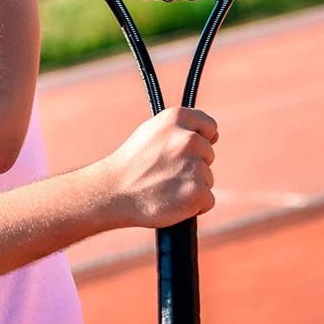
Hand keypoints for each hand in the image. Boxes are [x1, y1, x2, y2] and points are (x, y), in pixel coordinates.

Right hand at [94, 107, 217, 229]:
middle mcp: (189, 138)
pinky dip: (194, 205)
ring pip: (207, 178)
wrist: (114, 192)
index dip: (202, 138)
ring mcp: (195, 166)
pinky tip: (172, 201)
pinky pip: (207, 200)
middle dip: (194, 164)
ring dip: (191, 185)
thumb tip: (206, 134)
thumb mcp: (151, 132)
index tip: (191, 149)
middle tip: (166, 171)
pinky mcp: (198, 192)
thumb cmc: (131, 163)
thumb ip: (178, 128)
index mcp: (177, 118)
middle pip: (208, 154)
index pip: (210, 126)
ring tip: (165, 186)